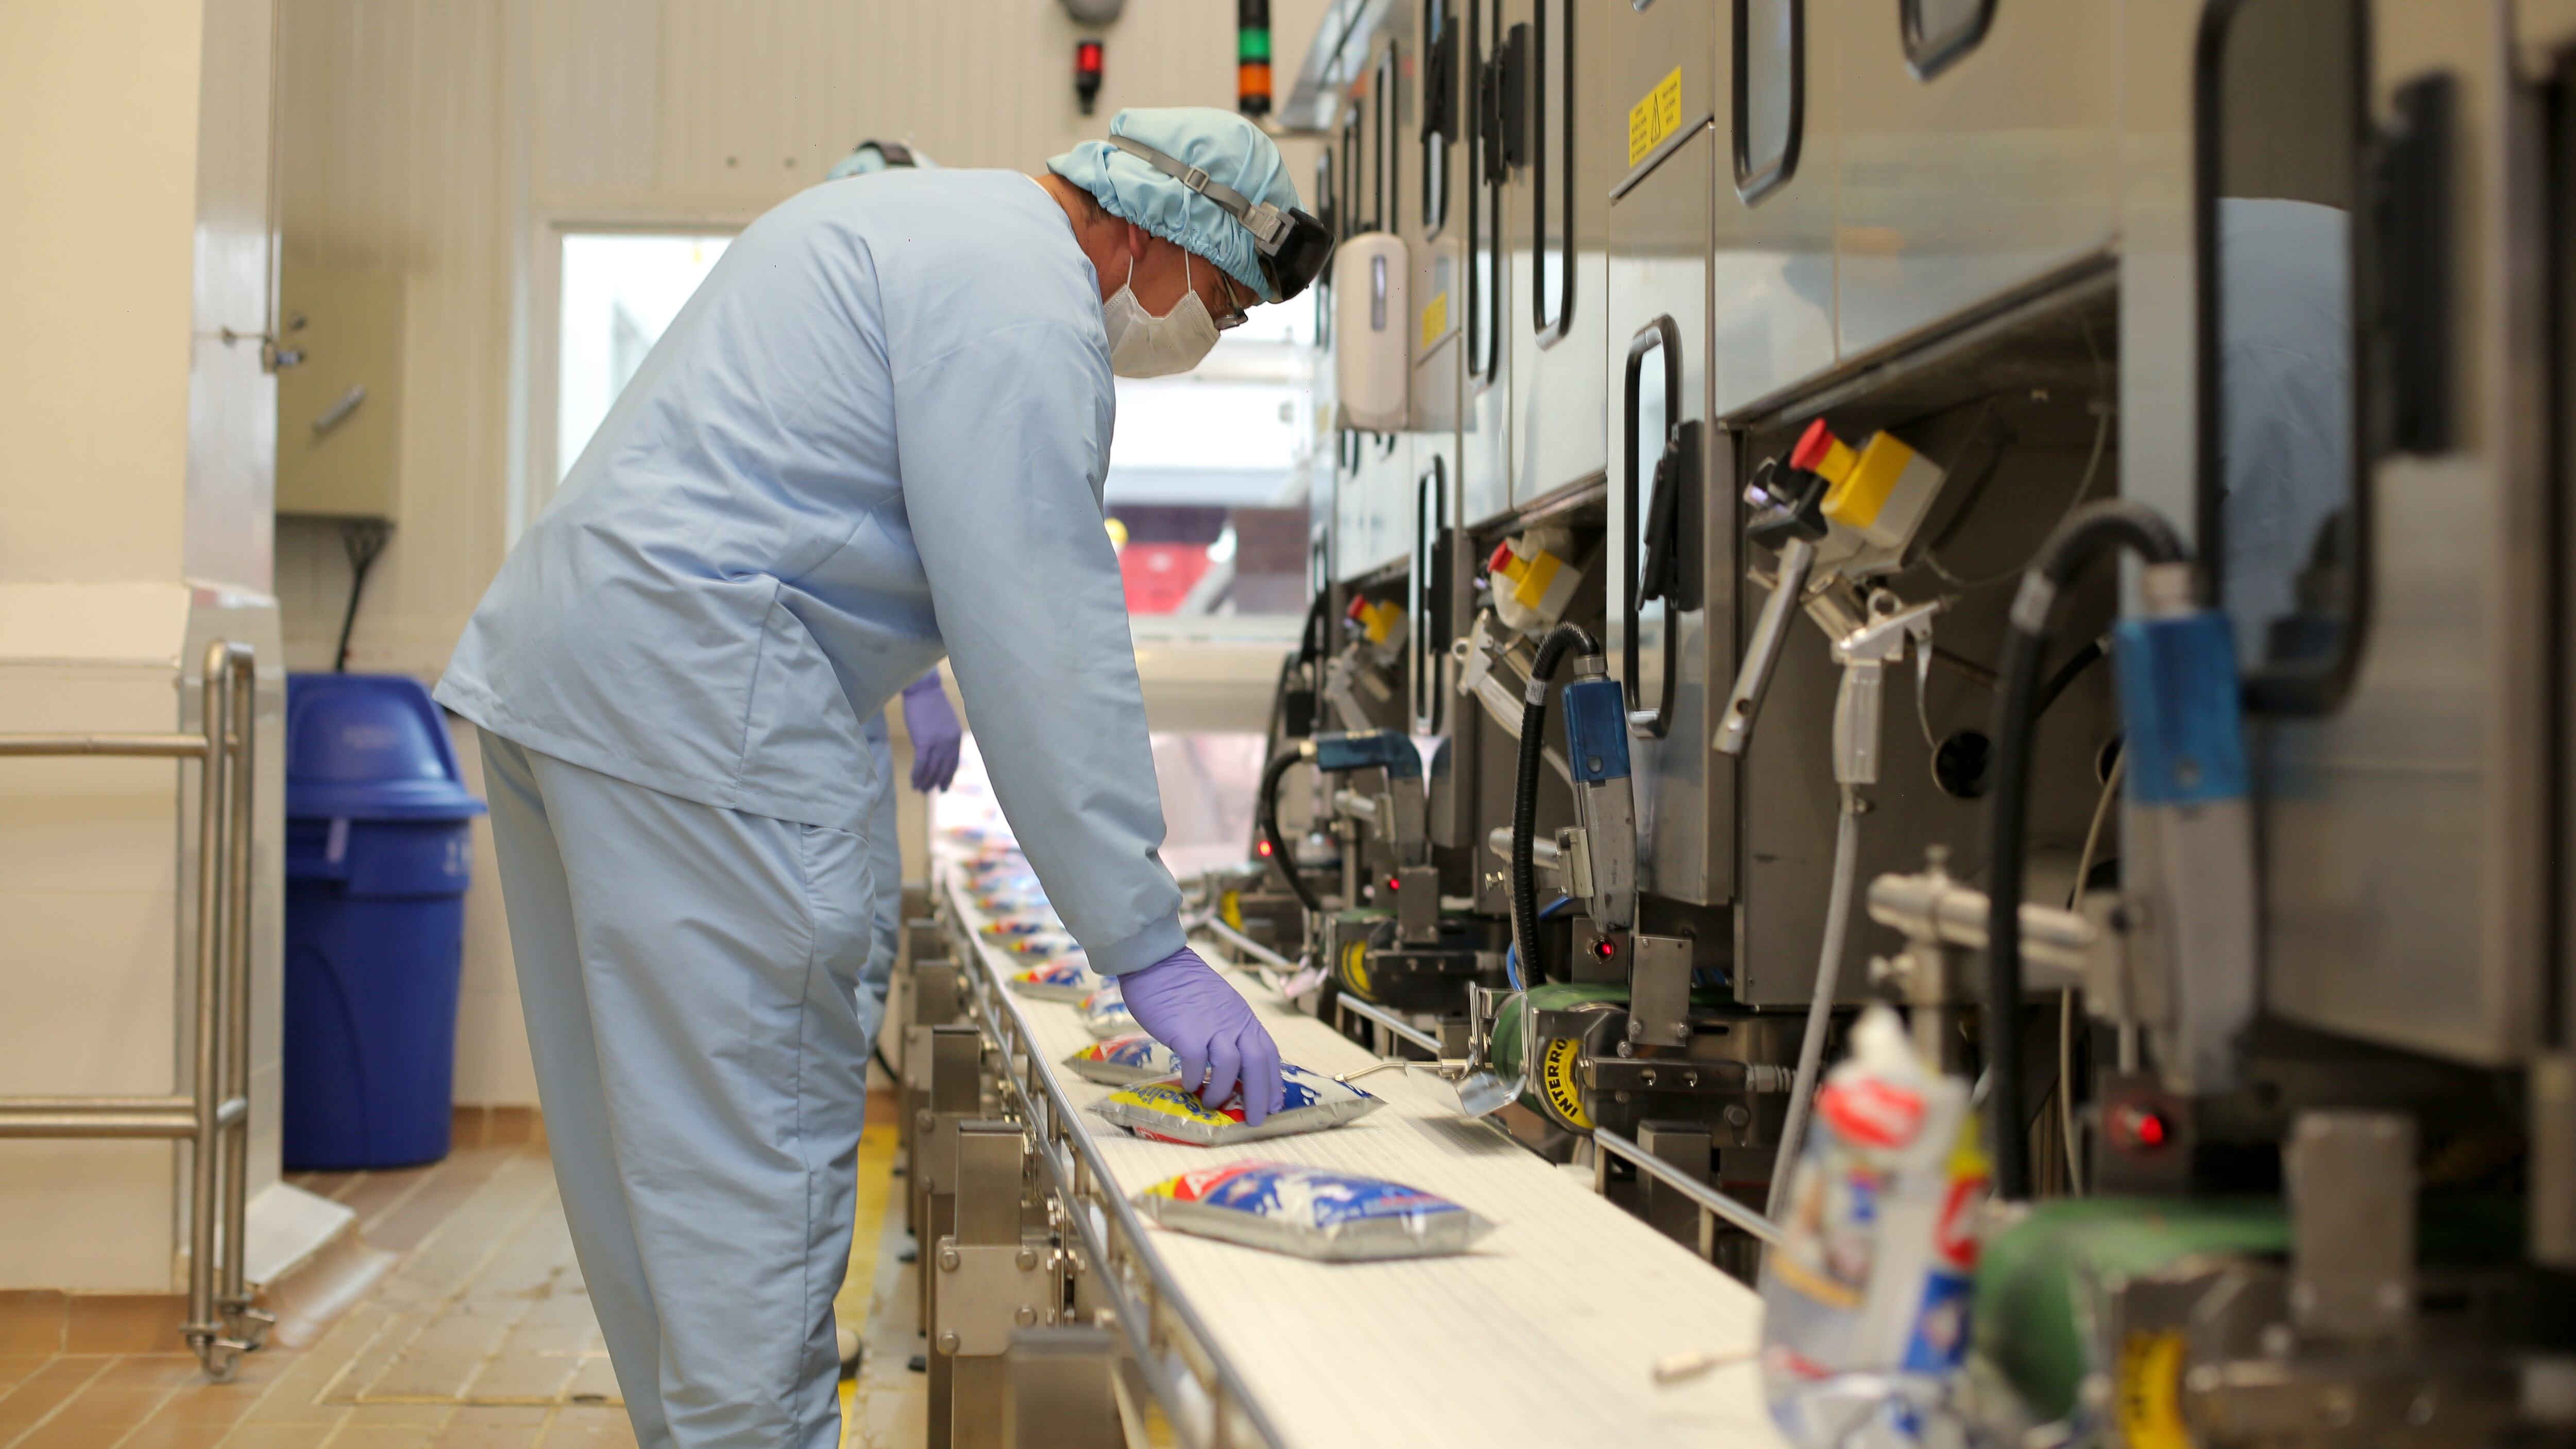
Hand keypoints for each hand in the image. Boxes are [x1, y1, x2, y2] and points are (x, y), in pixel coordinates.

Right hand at [900, 672, 961, 791]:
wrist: (923, 690)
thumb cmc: (931, 704)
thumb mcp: (944, 723)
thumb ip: (945, 739)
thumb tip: (939, 754)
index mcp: (956, 739)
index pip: (953, 764)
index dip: (948, 777)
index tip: (944, 788)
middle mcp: (950, 743)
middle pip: (942, 770)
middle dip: (935, 783)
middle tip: (927, 791)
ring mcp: (937, 743)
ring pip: (931, 770)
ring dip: (924, 781)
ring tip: (918, 789)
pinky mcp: (924, 742)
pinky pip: (921, 764)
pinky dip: (917, 774)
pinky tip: (913, 780)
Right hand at [1117, 947, 1286, 1124]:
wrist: (1157, 962)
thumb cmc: (1183, 985)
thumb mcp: (1218, 1004)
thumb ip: (1228, 1029)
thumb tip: (1233, 1062)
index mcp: (1242, 1017)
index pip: (1268, 1053)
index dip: (1273, 1082)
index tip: (1273, 1104)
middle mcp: (1232, 1022)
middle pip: (1256, 1064)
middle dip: (1259, 1097)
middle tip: (1254, 1120)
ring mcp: (1210, 1026)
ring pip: (1230, 1067)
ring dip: (1222, 1091)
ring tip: (1212, 1103)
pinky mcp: (1186, 1032)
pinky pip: (1197, 1064)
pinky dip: (1195, 1080)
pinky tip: (1190, 1085)